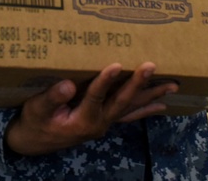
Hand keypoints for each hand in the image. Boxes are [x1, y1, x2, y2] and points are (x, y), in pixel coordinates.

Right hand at [5, 62, 176, 155]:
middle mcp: (98, 122)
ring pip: (131, 107)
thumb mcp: (36, 110)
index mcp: (81, 120)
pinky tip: (162, 103)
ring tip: (173, 85)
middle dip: (137, 83)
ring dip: (152, 95)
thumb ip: (51, 99)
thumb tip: (67, 86)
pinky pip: (130, 114)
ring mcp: (105, 122)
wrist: (34, 142)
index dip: (105, 81)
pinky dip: (146, 108)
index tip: (116, 64)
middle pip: (122, 102)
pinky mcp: (106, 119)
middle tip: (151, 66)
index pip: (95, 97)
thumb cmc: (34, 122)